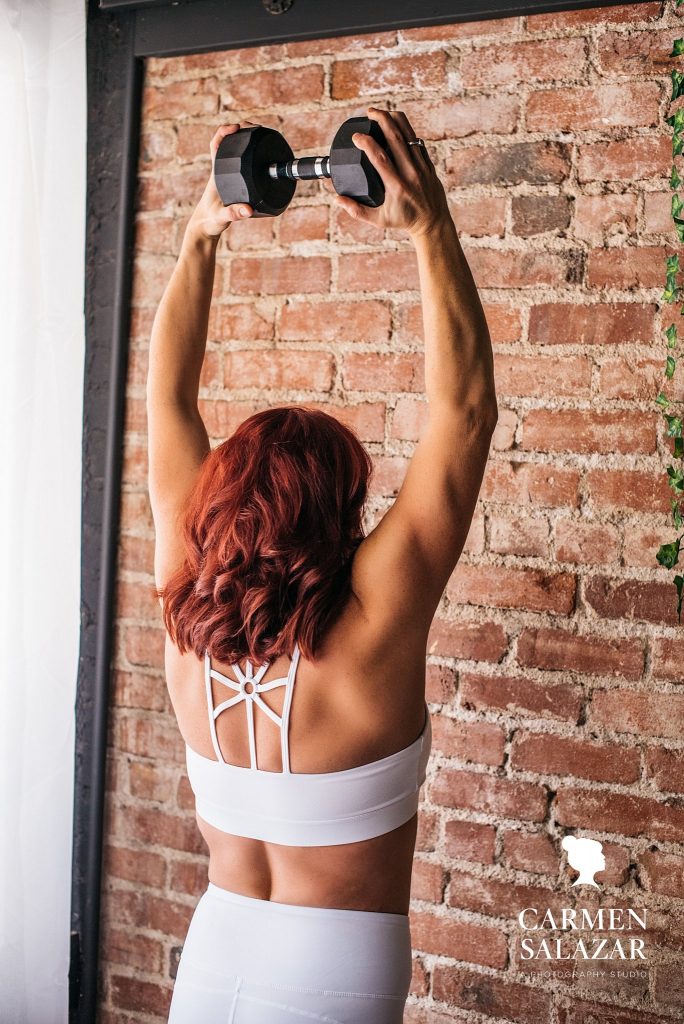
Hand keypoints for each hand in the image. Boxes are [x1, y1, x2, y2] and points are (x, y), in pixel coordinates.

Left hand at [187, 122, 256, 239]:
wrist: (206, 226)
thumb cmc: (211, 220)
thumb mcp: (222, 217)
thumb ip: (234, 214)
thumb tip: (248, 210)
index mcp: (216, 172)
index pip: (216, 143)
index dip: (225, 131)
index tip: (237, 127)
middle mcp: (221, 169)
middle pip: (227, 141)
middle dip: (240, 130)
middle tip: (256, 127)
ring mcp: (226, 174)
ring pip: (234, 149)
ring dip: (245, 138)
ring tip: (260, 133)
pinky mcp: (233, 181)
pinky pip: (240, 160)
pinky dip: (248, 150)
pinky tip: (260, 151)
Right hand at [333, 107, 450, 238]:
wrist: (432, 222)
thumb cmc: (403, 220)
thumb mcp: (378, 220)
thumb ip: (356, 210)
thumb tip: (337, 199)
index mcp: (396, 187)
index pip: (380, 158)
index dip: (367, 143)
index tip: (356, 136)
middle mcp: (410, 173)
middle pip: (396, 138)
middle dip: (381, 120)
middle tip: (369, 112)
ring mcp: (421, 166)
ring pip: (409, 134)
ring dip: (395, 119)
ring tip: (382, 112)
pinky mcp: (428, 163)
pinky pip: (416, 140)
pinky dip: (406, 129)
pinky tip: (396, 123)